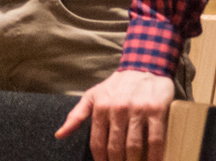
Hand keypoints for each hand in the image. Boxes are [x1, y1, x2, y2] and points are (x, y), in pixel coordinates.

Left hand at [56, 68, 174, 160]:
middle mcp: (118, 108)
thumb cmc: (117, 84)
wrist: (144, 64)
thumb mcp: (93, 95)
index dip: (101, 159)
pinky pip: (155, 139)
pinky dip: (154, 156)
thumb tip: (59, 135)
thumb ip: (76, 115)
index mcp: (101, 107)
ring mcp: (138, 110)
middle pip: (115, 147)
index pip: (97, 142)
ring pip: (134, 146)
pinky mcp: (156, 110)